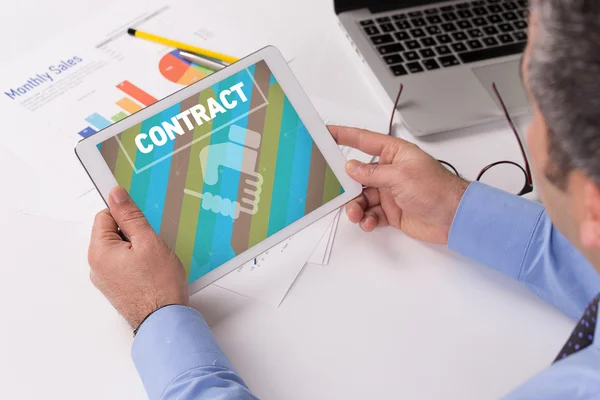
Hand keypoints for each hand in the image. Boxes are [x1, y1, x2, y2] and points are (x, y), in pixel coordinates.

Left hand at [88, 186, 188, 328]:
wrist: (165, 320)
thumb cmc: (159, 286)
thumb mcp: (148, 241)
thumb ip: (130, 216)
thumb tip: (116, 195)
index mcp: (99, 251)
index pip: (105, 215)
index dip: (125, 213)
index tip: (139, 216)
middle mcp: (97, 266)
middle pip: (111, 232)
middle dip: (132, 232)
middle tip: (151, 242)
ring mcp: (105, 279)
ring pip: (119, 249)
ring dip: (136, 247)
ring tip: (153, 259)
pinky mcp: (116, 287)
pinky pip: (123, 264)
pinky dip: (136, 262)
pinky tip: (151, 269)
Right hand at [329, 126, 468, 243]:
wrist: (454, 218)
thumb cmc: (437, 189)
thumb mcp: (400, 176)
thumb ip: (372, 172)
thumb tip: (351, 167)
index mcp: (394, 153)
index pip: (363, 140)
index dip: (343, 135)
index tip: (325, 133)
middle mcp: (390, 171)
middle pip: (358, 174)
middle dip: (345, 184)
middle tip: (334, 190)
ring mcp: (390, 192)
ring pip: (361, 197)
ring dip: (356, 206)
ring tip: (357, 214)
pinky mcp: (391, 211)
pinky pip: (371, 213)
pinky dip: (367, 219)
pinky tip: (369, 222)